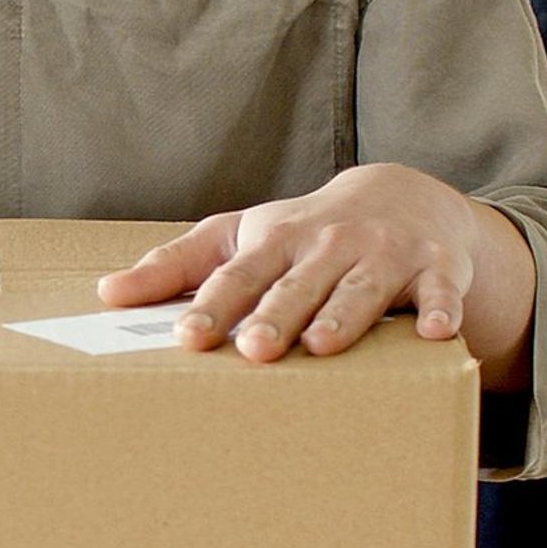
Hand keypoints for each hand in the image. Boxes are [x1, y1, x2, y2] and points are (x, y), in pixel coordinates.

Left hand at [96, 163, 534, 384]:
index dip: (211, 305)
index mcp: (276, 241)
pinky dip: (440, 308)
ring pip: (361, 290)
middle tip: (253, 350)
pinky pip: (439, 290)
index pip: (238, 276)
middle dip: (276, 315)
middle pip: (297, 286)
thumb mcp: (241, 236)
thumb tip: (106, 295)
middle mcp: (328, 245)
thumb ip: (177, 265)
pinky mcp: (436, 268)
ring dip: (343, 316)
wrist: (403, 197)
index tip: (185, 337)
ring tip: (323, 345)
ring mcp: (384, 255)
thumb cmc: (306, 232)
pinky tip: (436, 333)